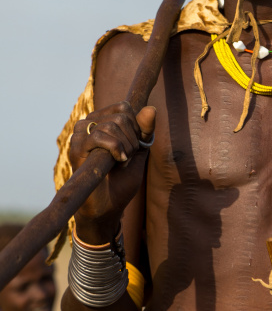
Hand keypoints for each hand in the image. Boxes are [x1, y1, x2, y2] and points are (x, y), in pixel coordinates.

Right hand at [69, 101, 154, 242]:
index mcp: (102, 121)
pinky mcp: (75, 148)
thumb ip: (144, 131)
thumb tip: (151, 108)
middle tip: (127, 157)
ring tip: (122, 161)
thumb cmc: (122, 181)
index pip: (123, 107)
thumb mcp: (139, 151)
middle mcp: (89, 124)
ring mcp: (80, 135)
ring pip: (111, 124)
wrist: (107, 208)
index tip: (134, 146)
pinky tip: (118, 160)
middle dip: (133, 138)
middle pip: (121, 115)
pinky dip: (115, 147)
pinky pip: (98, 135)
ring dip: (125, 145)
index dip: (136, 125)